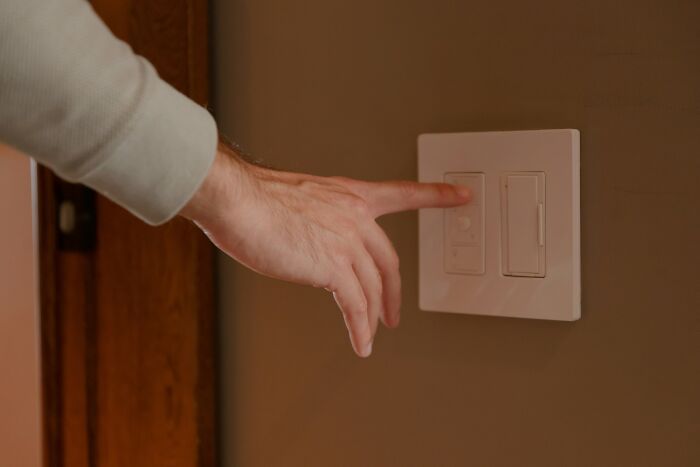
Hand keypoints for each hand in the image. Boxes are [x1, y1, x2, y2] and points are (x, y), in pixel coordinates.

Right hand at [181, 141, 470, 356]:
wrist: (237, 200)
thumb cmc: (254, 198)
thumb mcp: (298, 198)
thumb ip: (317, 219)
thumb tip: (312, 241)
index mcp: (349, 195)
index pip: (402, 193)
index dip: (436, 196)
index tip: (462, 195)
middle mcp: (355, 216)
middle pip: (390, 261)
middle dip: (394, 291)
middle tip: (394, 311)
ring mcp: (347, 241)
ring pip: (373, 288)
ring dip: (375, 315)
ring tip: (372, 334)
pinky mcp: (333, 267)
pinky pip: (355, 306)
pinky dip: (360, 329)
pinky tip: (361, 343)